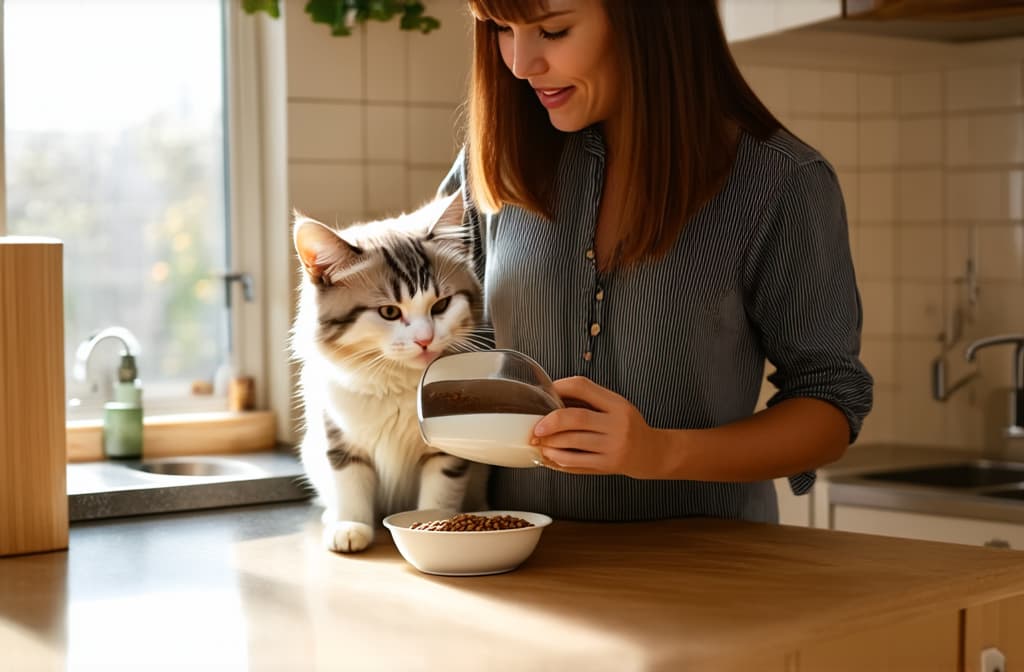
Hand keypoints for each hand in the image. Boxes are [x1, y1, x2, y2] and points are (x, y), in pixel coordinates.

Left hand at [531, 376, 671, 477]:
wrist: (650, 453)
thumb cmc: (626, 426)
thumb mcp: (614, 406)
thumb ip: (588, 400)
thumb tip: (550, 397)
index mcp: (617, 404)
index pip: (583, 387)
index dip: (559, 388)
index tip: (544, 395)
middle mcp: (617, 424)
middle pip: (577, 417)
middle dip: (551, 422)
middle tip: (536, 428)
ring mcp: (613, 446)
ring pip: (573, 442)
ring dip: (550, 443)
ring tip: (539, 442)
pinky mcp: (608, 464)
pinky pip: (577, 462)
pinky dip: (558, 459)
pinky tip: (549, 456)